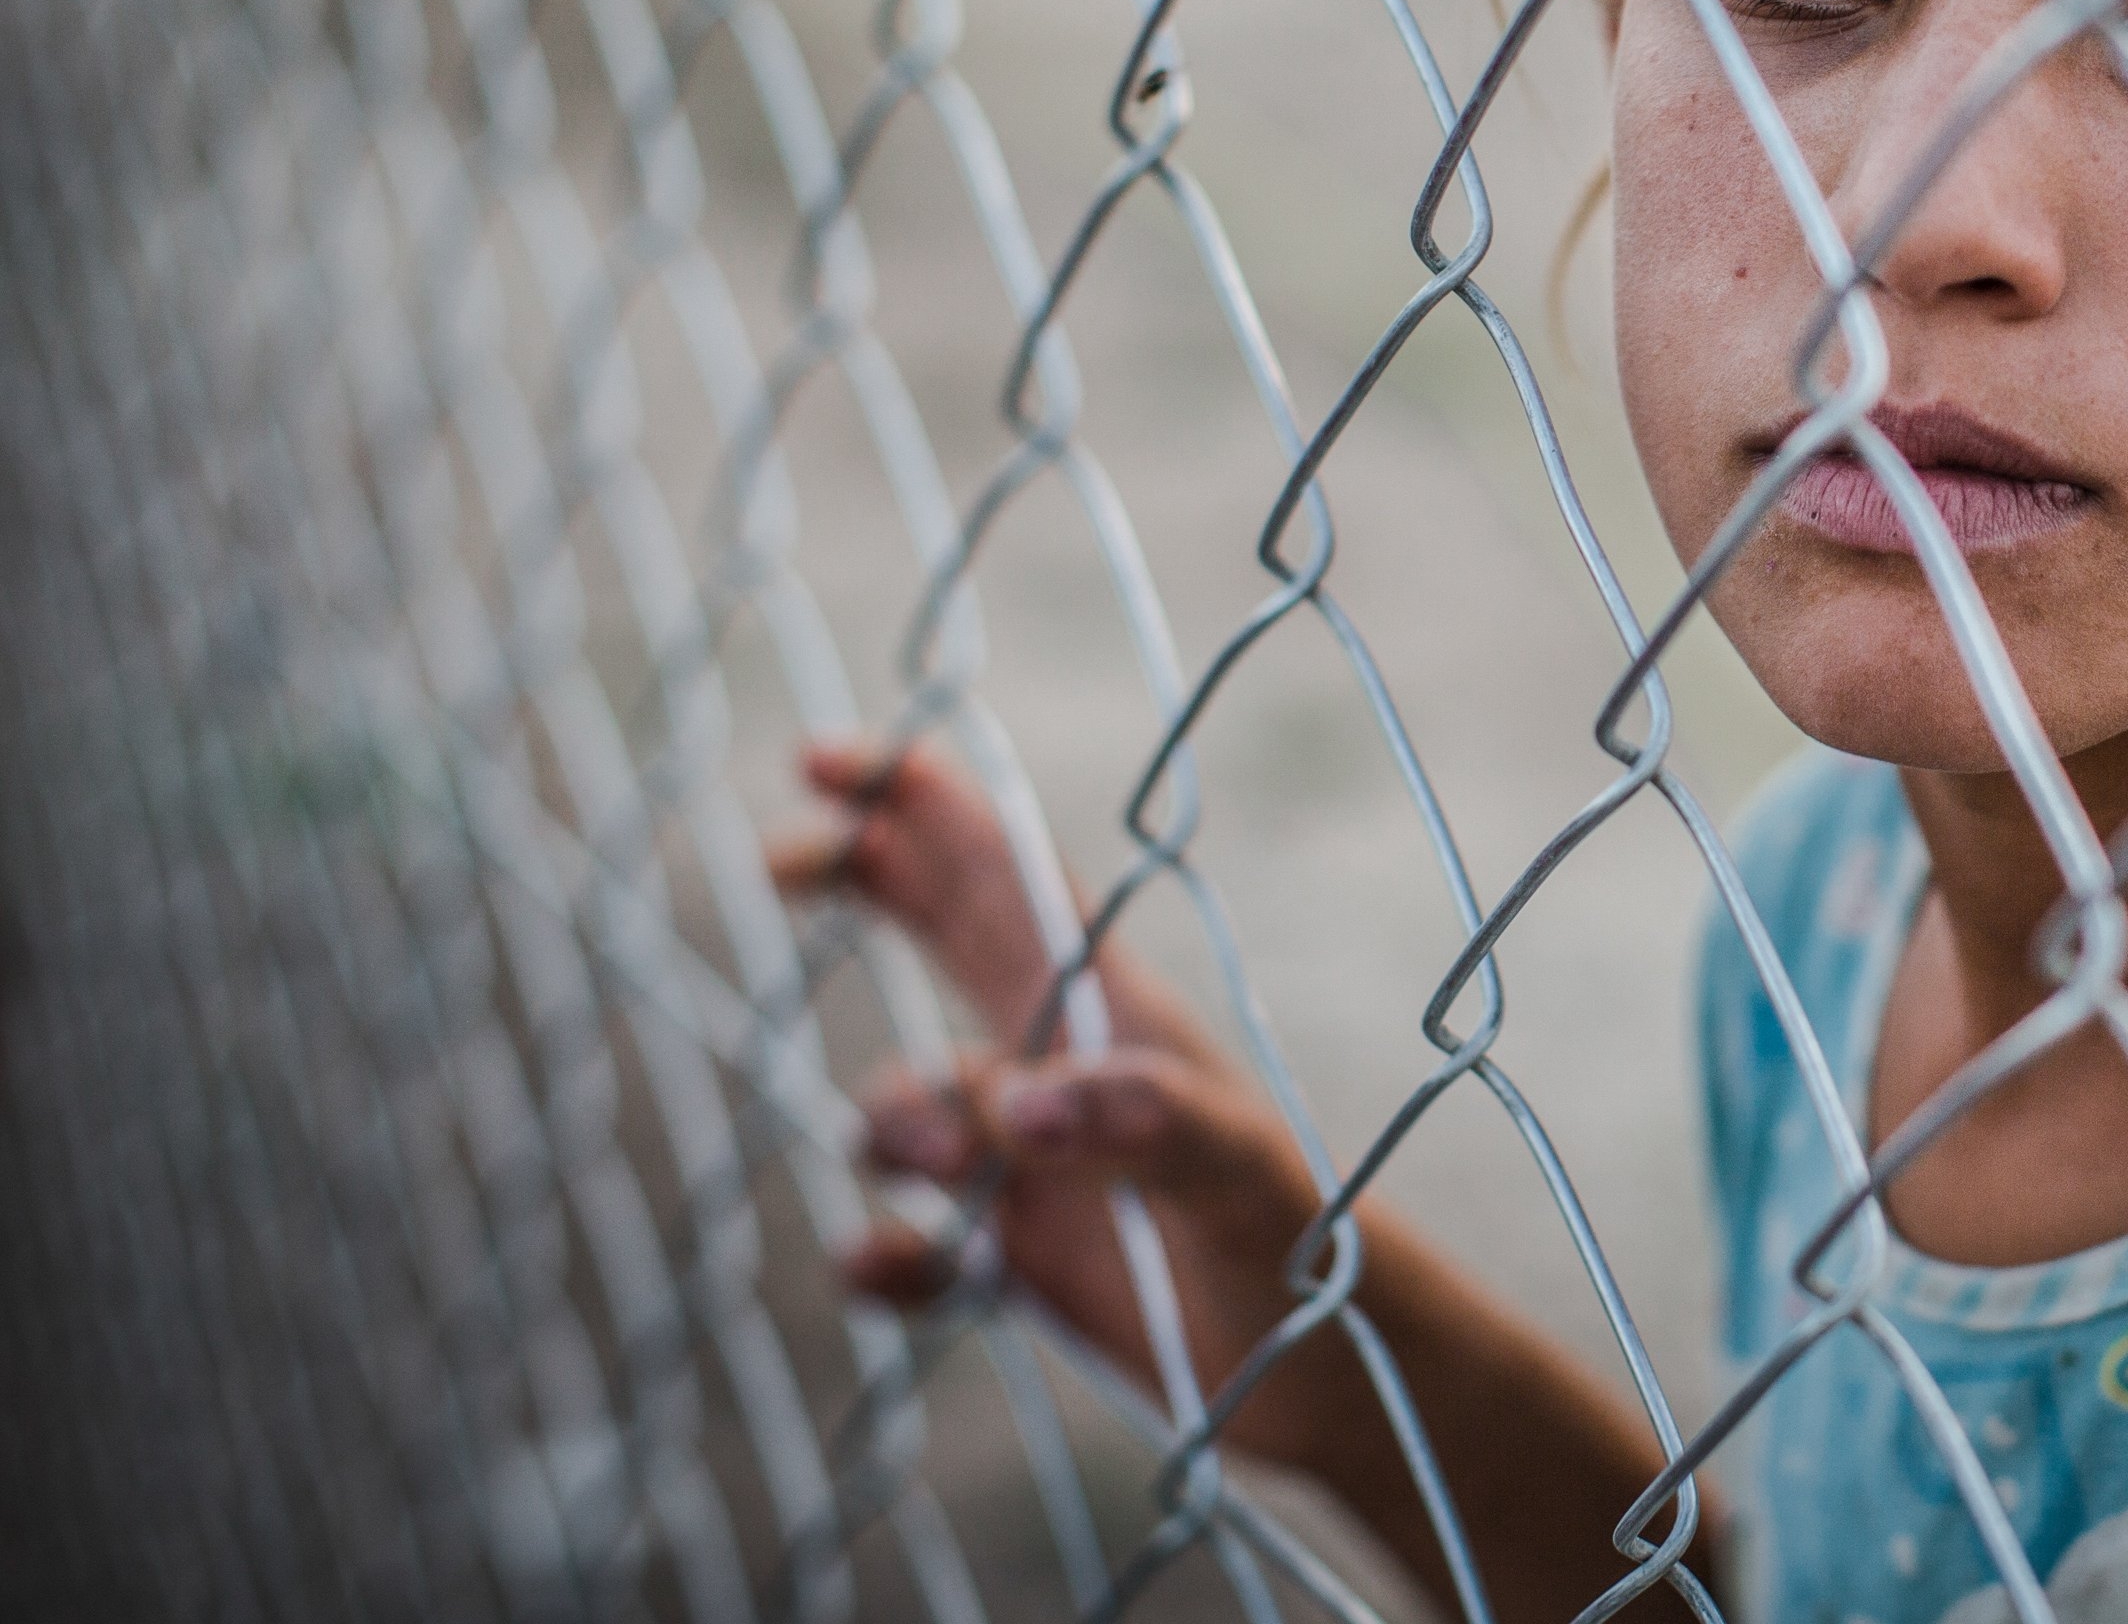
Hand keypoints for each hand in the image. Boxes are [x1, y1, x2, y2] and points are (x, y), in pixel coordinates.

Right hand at [772, 741, 1336, 1460]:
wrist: (1337, 1375)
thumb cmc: (1306, 1248)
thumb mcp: (1237, 1169)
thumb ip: (1139, 1122)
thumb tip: (1015, 1106)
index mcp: (1112, 1012)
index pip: (1005, 876)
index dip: (918, 804)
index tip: (821, 761)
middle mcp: (1062, 1069)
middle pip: (942, 936)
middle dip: (865, 881)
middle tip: (781, 866)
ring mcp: (1034, 1164)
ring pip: (910, 1108)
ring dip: (893, 1124)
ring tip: (946, 1169)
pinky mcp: (1021, 1263)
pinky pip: (911, 1246)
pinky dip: (883, 1259)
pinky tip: (891, 1273)